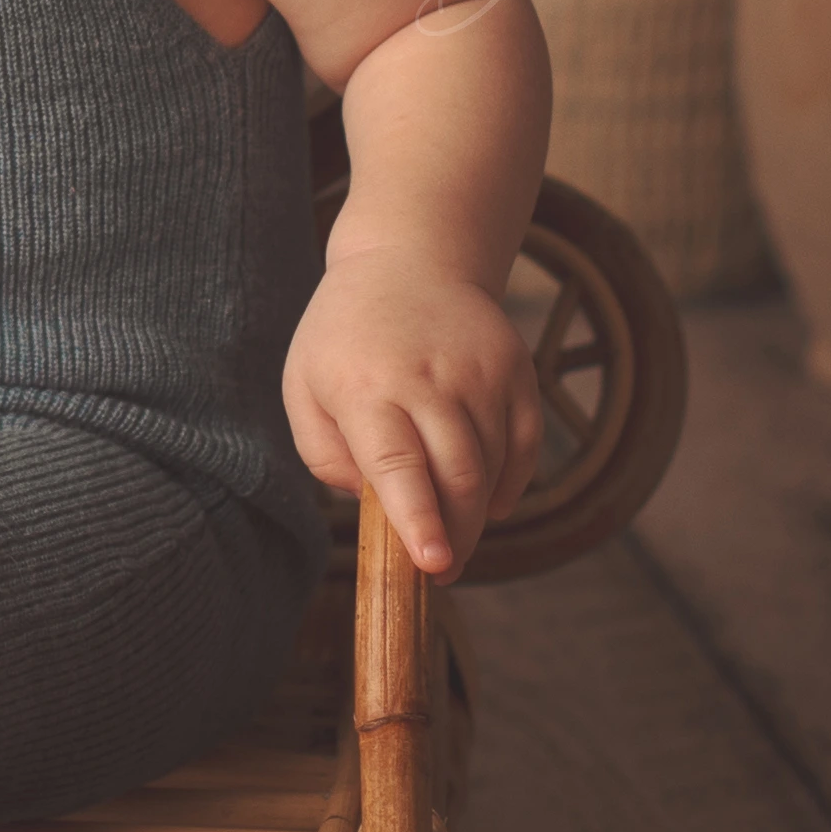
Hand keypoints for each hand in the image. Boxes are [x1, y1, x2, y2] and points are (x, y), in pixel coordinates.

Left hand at [281, 247, 540, 580]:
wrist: (408, 260)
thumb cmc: (344, 339)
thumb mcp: (305, 389)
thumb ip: (326, 456)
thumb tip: (373, 503)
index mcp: (366, 387)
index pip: (399, 465)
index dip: (419, 519)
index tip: (432, 562)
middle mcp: (429, 377)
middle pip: (457, 475)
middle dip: (455, 536)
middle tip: (442, 571)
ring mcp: (480, 371)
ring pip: (493, 465)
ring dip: (477, 513)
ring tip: (454, 532)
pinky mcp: (516, 368)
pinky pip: (525, 444)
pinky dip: (511, 483)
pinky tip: (488, 500)